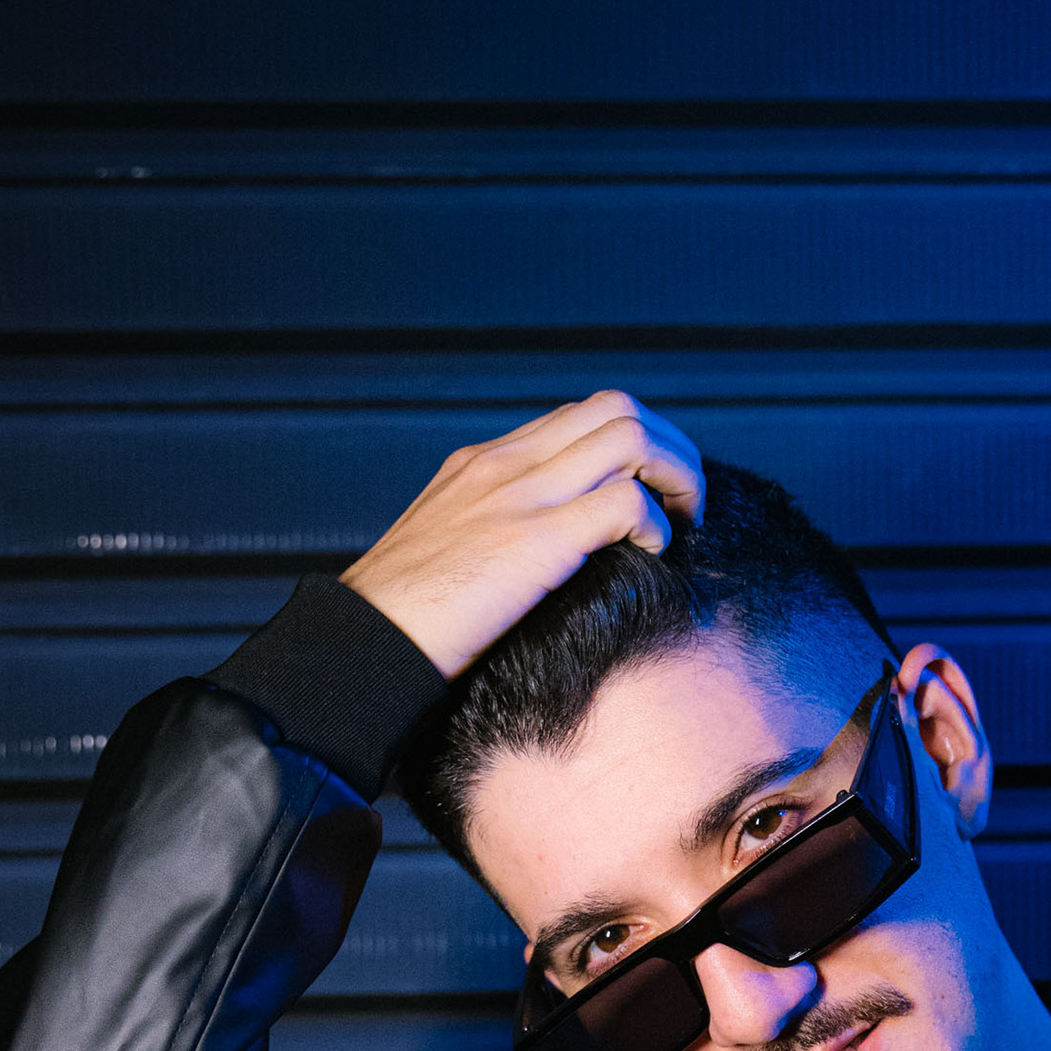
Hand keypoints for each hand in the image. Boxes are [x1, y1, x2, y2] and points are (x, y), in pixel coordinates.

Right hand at [340, 391, 704, 679]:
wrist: (363, 642)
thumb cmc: (405, 619)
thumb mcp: (448, 554)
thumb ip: (492, 536)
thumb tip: (541, 563)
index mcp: (484, 464)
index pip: (579, 417)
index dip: (633, 447)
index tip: (652, 494)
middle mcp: (505, 465)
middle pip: (615, 408)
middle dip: (671, 449)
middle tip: (687, 504)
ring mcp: (519, 496)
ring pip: (630, 438)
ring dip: (676, 476)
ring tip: (684, 523)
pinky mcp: (534, 541)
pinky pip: (626, 504)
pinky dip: (657, 527)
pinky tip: (651, 557)